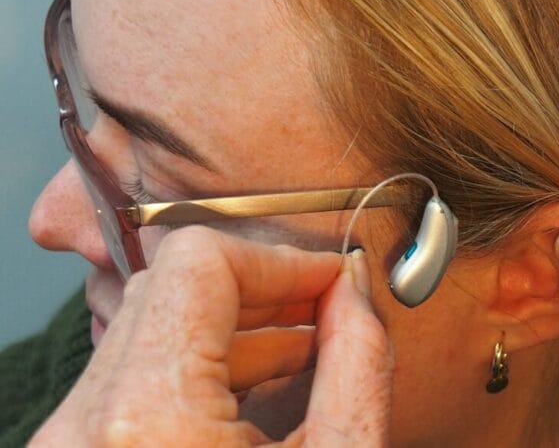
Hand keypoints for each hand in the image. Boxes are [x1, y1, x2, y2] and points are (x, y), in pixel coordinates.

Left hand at [31, 226, 392, 446]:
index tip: (331, 279)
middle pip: (170, 288)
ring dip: (235, 327)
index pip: (199, 261)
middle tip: (327, 306)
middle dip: (262, 289)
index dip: (280, 258)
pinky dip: (200, 367)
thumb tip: (357, 291)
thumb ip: (358, 365)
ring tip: (308, 348)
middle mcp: (86, 426)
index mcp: (149, 421)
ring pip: (148, 330)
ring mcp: (70, 442)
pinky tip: (258, 387)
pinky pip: (132, 378)